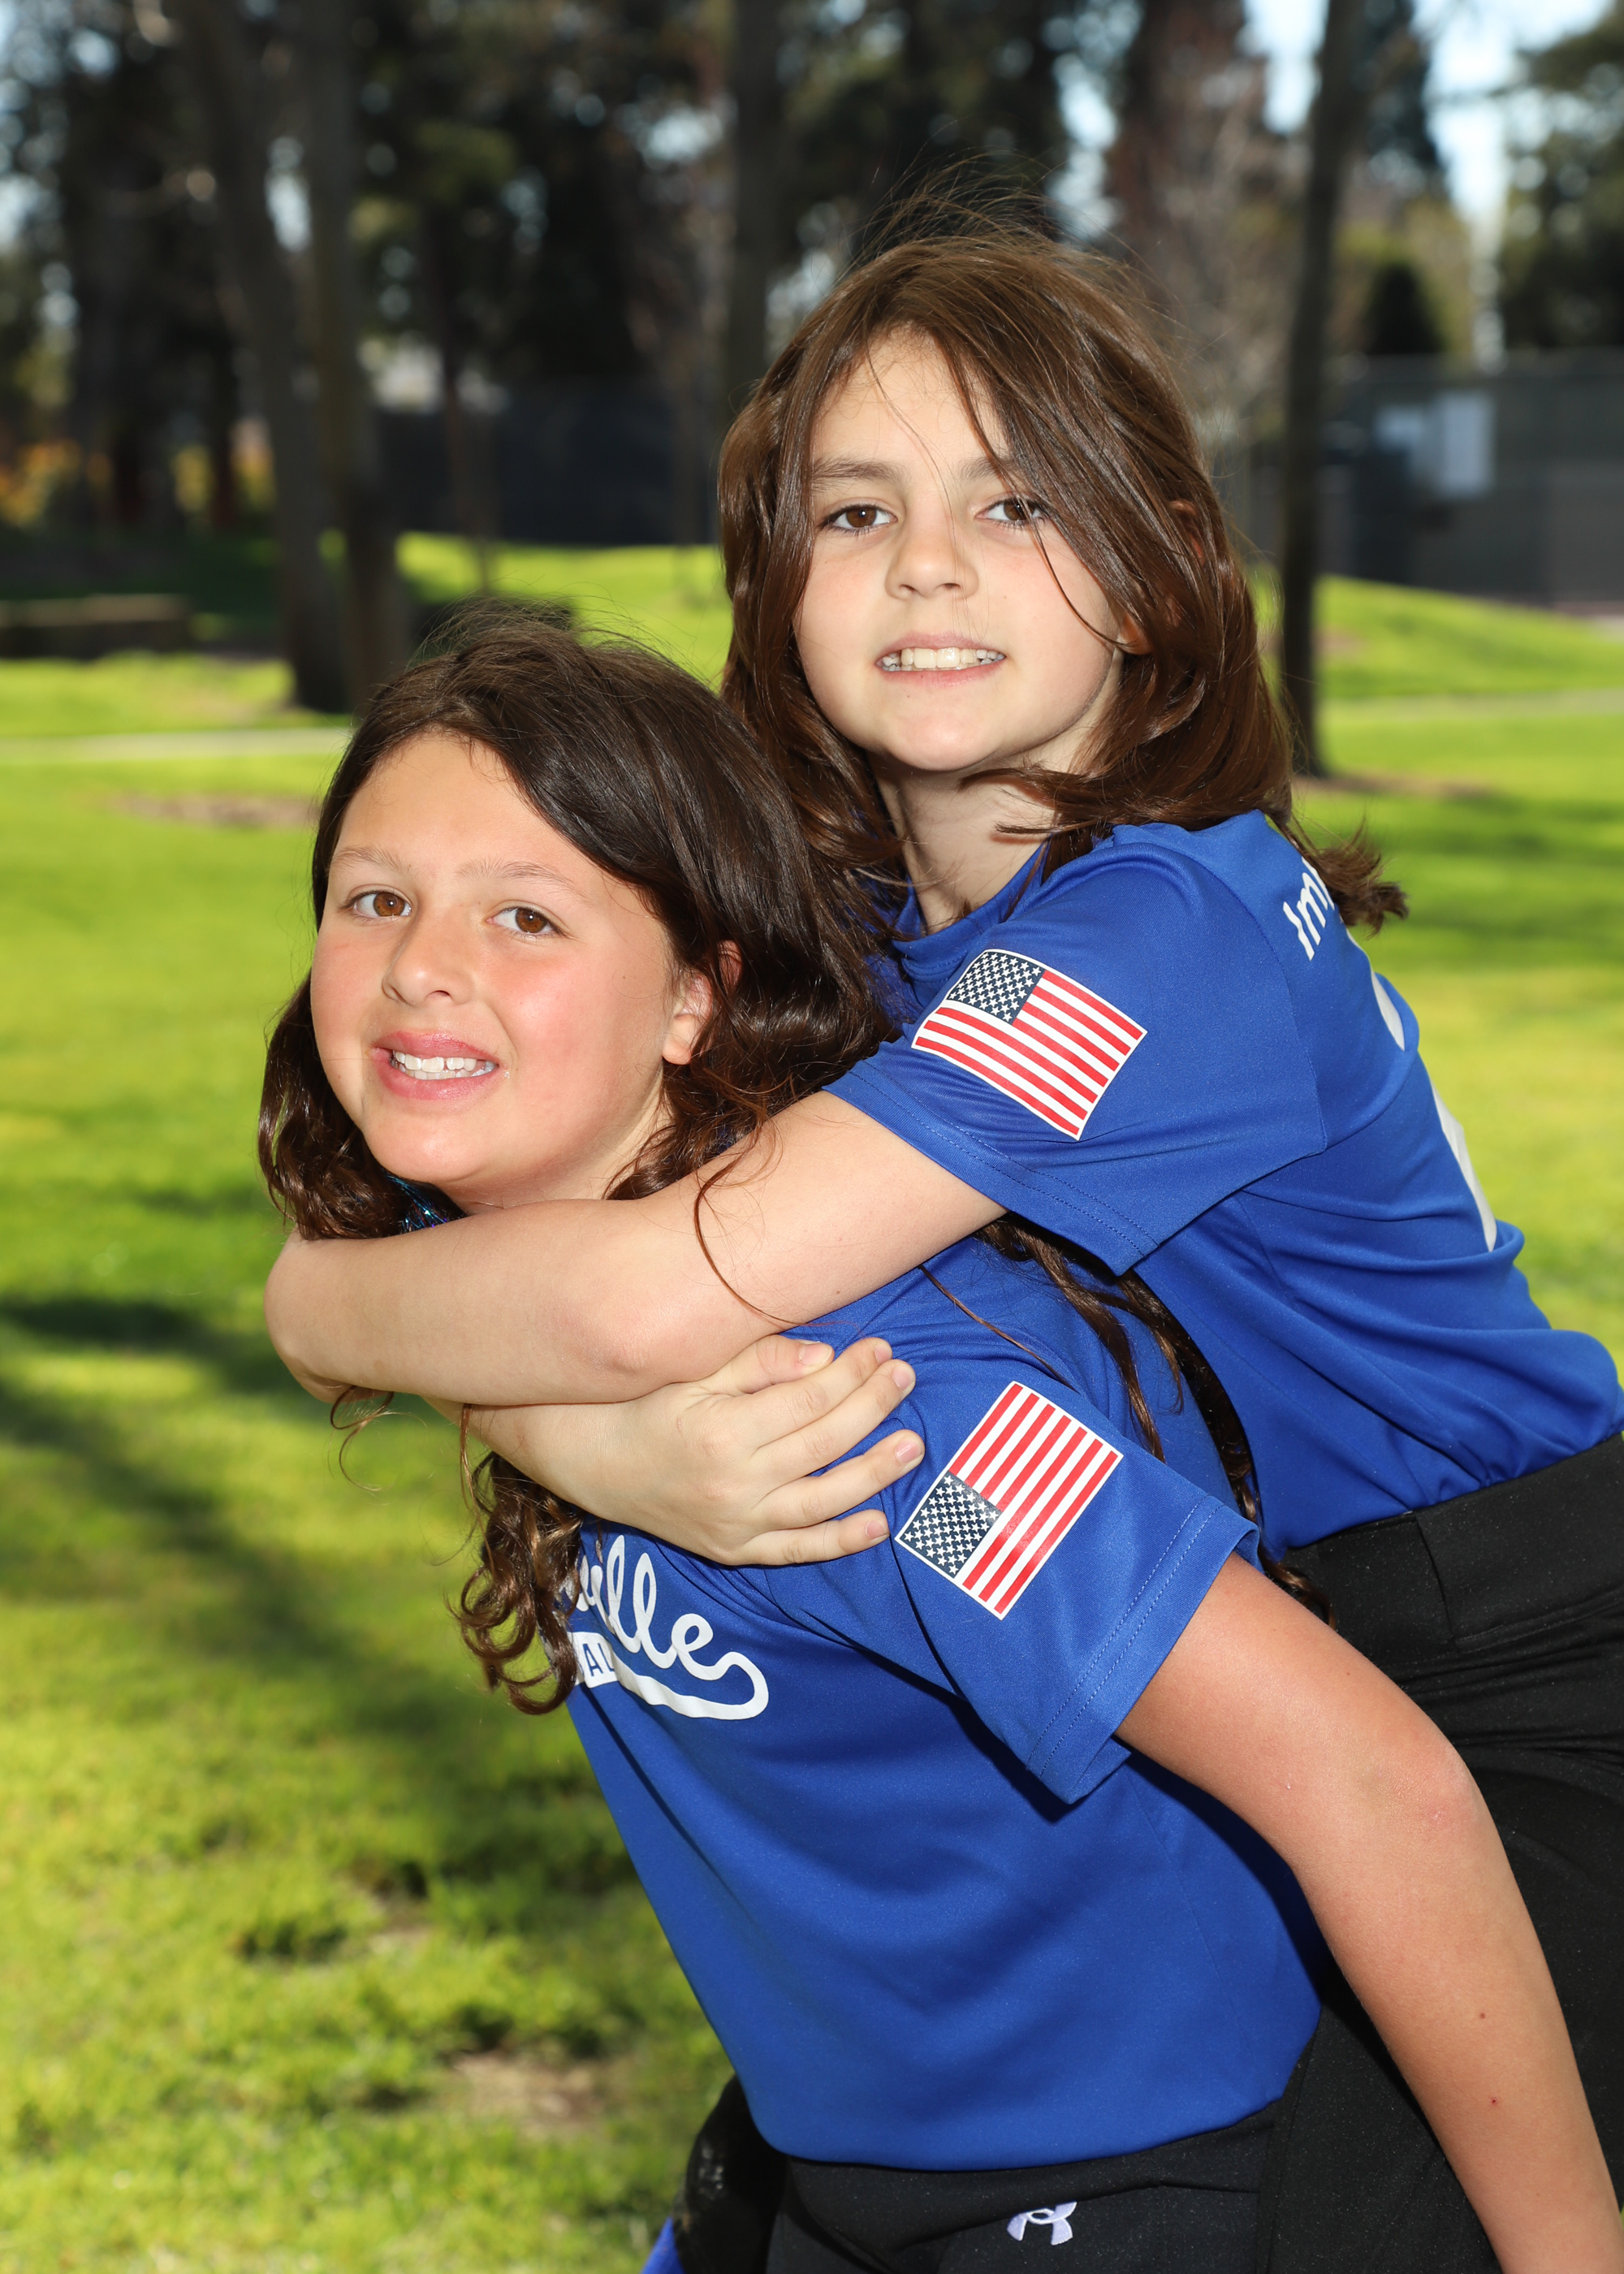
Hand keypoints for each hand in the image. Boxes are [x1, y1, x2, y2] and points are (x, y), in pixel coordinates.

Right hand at [470, 1334, 922, 1566]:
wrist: (590, 1462)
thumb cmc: (644, 1404)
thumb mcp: (690, 1372)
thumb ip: (756, 1363)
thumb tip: (822, 1356)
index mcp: (722, 1431)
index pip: (809, 1399)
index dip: (852, 1372)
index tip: (881, 1348)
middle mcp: (734, 1484)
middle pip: (823, 1442)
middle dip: (872, 1406)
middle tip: (906, 1376)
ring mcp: (736, 1523)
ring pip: (823, 1499)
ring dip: (874, 1472)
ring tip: (912, 1444)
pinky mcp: (734, 1550)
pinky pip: (797, 1550)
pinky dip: (840, 1540)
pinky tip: (879, 1523)